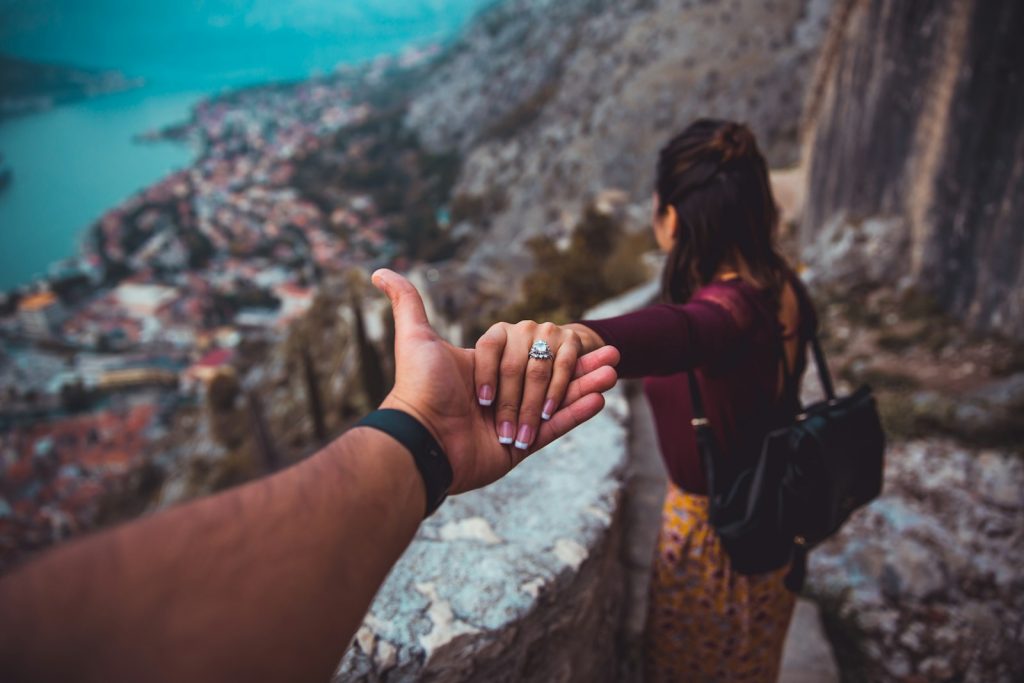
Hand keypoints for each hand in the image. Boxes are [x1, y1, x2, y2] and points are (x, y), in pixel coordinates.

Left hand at [371, 269, 618, 493]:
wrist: (424, 438)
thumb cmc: (420, 386)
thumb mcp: (415, 337)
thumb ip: (406, 302)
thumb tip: (378, 269)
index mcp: (484, 371)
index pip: (524, 354)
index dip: (550, 348)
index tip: (575, 337)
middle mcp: (499, 395)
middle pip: (547, 375)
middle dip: (579, 367)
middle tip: (612, 355)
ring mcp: (512, 421)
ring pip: (557, 399)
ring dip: (586, 385)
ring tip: (614, 371)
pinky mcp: (521, 447)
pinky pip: (556, 428)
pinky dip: (577, 413)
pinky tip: (600, 396)